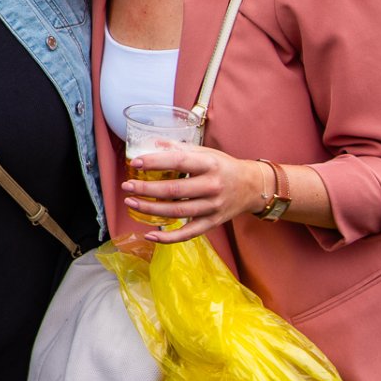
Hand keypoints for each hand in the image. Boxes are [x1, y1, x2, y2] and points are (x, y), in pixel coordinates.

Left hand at [122, 146, 265, 243]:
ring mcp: (213, 207)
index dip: (156, 162)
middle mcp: (212, 186)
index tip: (136, 163)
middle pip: (174, 190)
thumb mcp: (205, 152)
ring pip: (177, 212)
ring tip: (131, 203)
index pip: (179, 162)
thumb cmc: (223, 166)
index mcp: (210, 164)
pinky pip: (188, 234)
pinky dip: (168, 237)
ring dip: (150, 209)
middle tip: (127, 187)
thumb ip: (179, 148)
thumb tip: (152, 143)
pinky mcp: (212, 223)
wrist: (253, 186)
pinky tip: (150, 234)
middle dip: (147, 189)